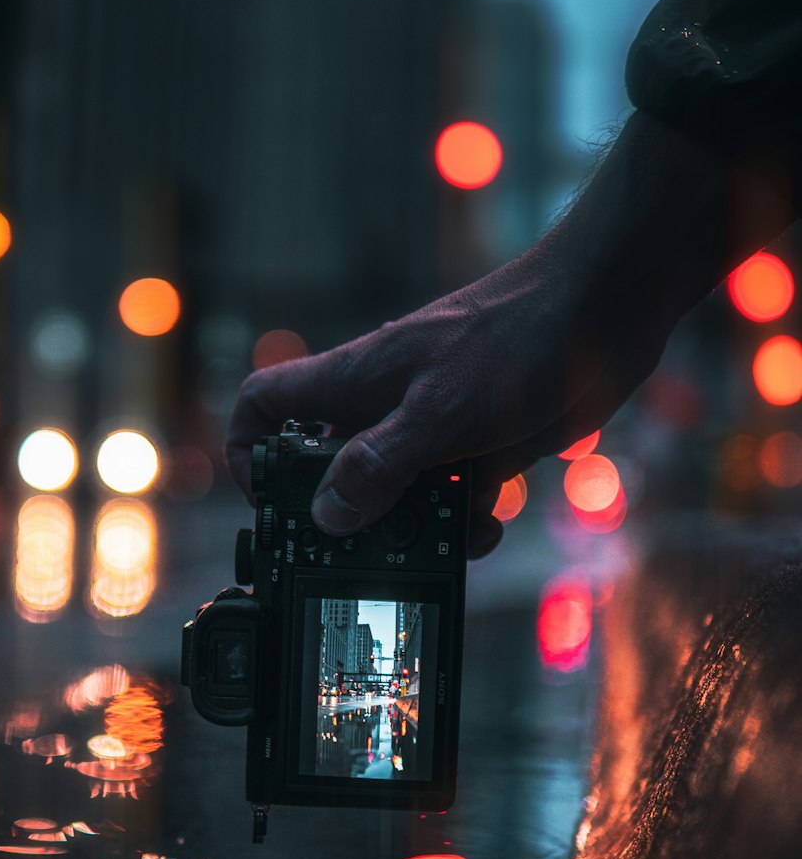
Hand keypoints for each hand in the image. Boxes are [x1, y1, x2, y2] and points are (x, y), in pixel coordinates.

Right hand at [226, 247, 669, 557]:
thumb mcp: (439, 410)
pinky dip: (462, 521)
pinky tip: (487, 525)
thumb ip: (379, 464)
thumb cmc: (519, 335)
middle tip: (366, 551)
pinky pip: (449, 497)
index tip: (274, 502)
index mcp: (354, 382)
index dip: (250, 452)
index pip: (264, 406)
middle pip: (328, 469)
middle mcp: (383, 405)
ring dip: (411, 529)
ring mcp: (430, 425)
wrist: (607, 307)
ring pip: (393, 492)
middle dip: (343, 517)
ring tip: (443, 541)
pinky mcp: (479, 443)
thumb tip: (327, 515)